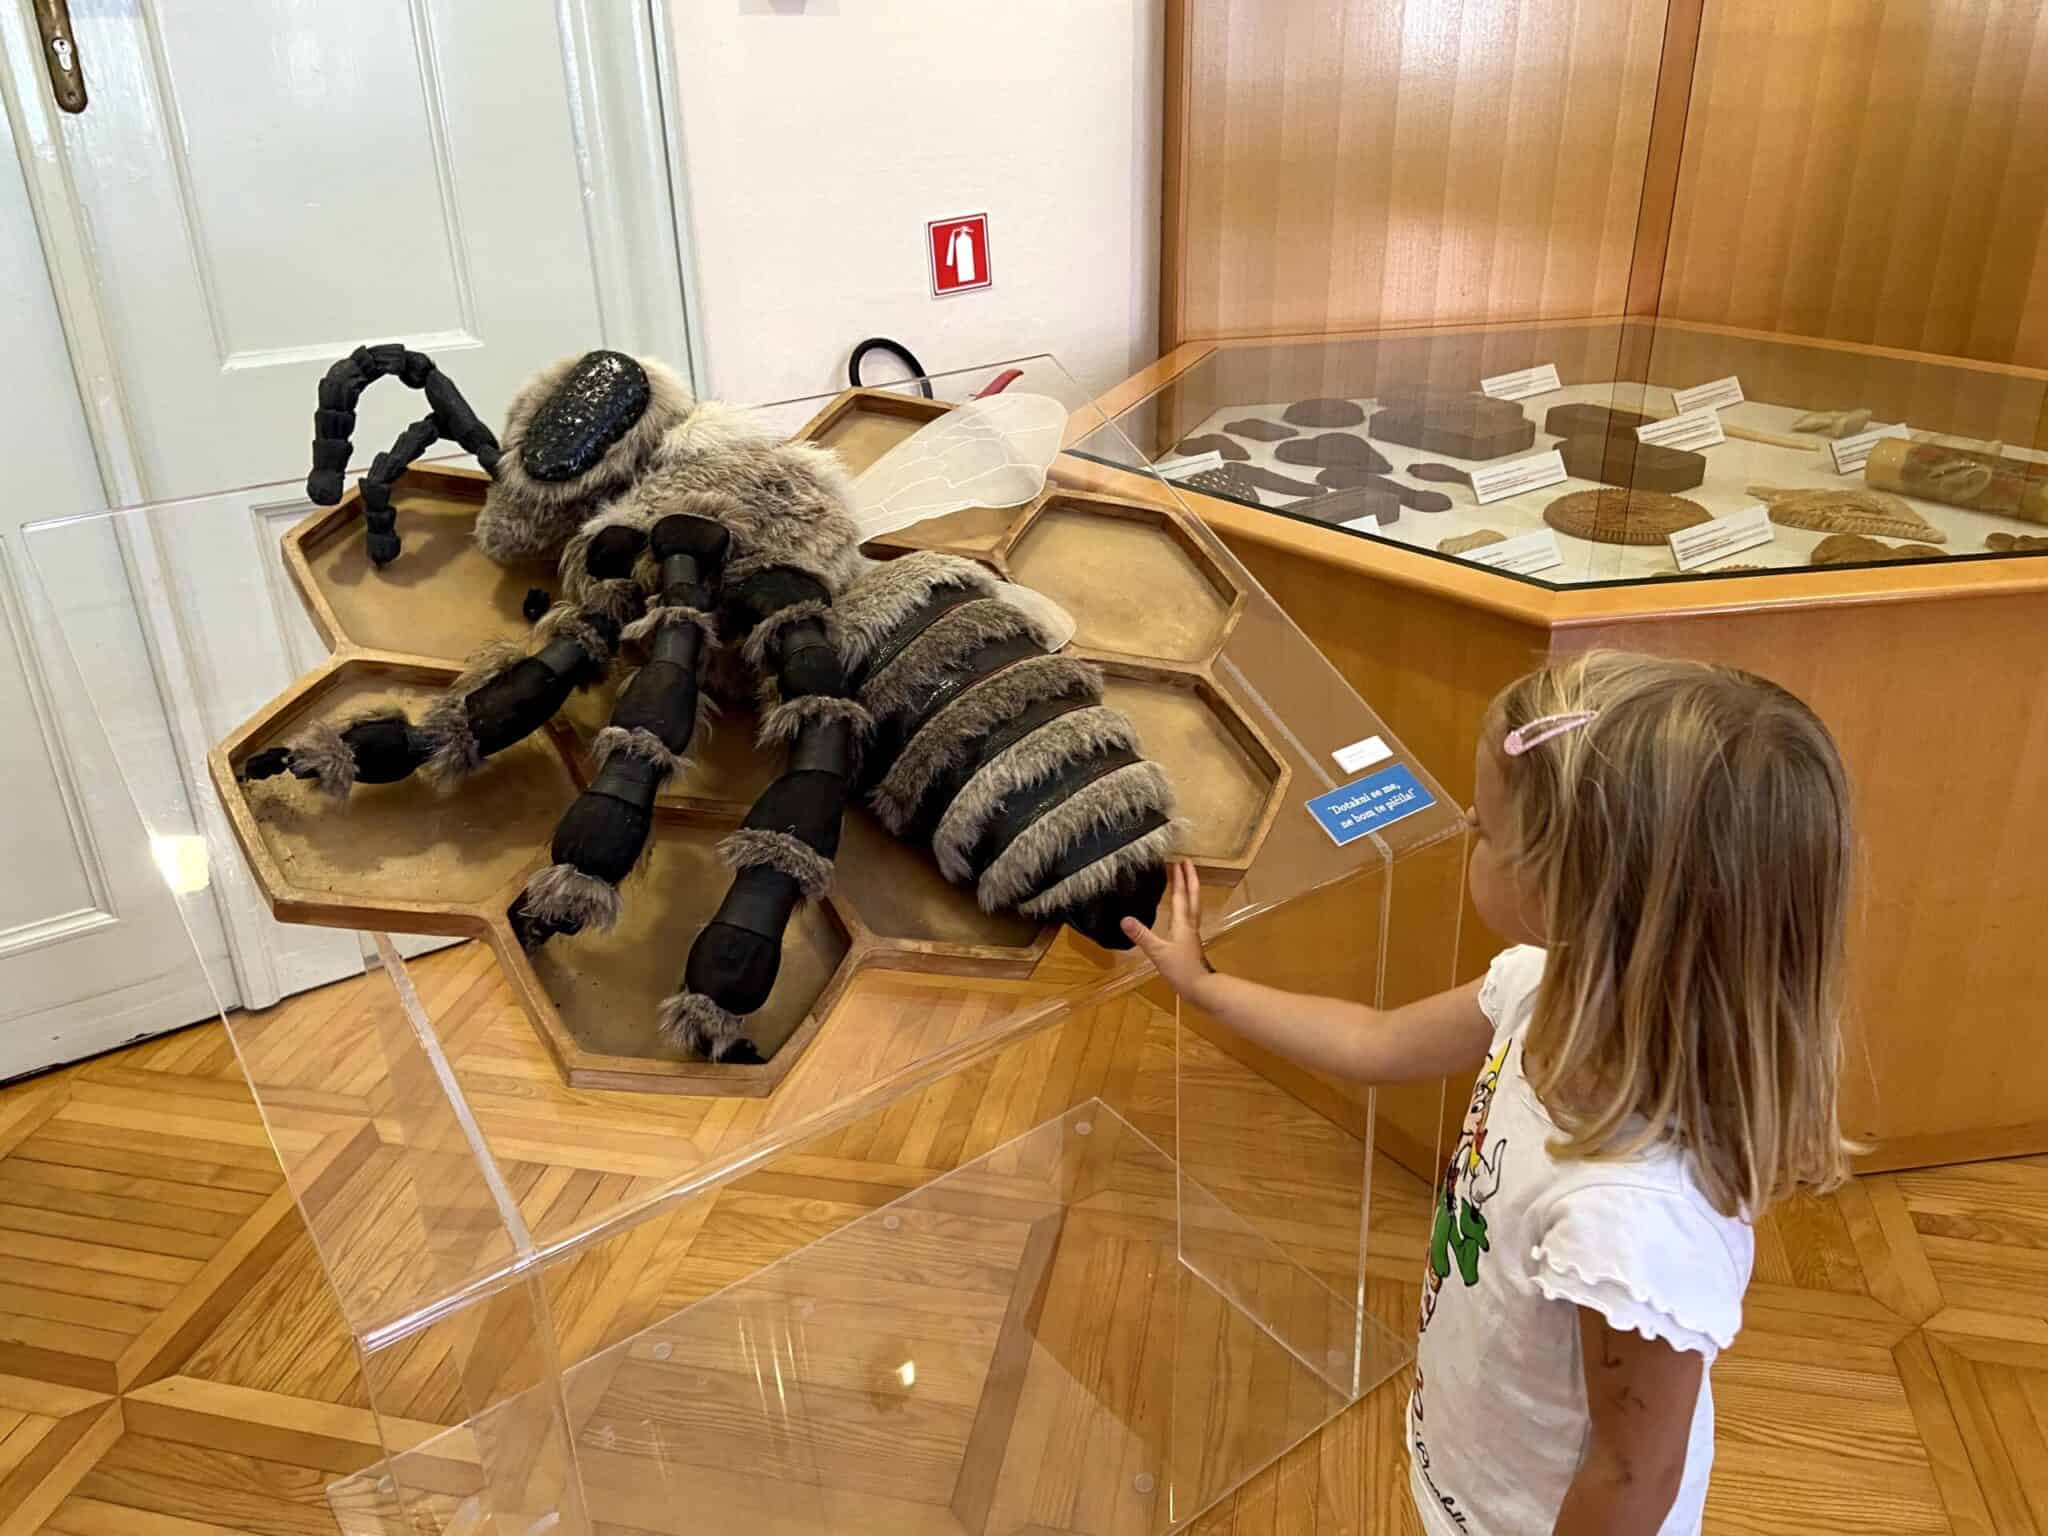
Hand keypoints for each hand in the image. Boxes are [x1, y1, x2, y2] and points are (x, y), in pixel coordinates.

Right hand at [1121, 860, 1212, 996]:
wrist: (1201, 988)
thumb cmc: (1181, 970)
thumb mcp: (1158, 952)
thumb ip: (1142, 935)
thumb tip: (1124, 919)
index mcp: (1183, 923)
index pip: (1181, 895)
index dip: (1179, 878)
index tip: (1177, 861)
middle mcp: (1190, 924)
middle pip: (1193, 896)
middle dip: (1190, 878)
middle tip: (1187, 863)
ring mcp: (1192, 933)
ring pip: (1193, 905)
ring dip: (1190, 890)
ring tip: (1185, 880)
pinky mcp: (1191, 943)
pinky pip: (1190, 917)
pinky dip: (1187, 906)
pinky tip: (1181, 911)